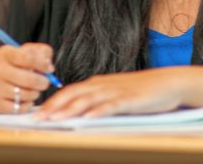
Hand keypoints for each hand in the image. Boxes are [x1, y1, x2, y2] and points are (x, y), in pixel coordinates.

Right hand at [0, 43, 53, 113]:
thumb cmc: (9, 68)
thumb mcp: (21, 53)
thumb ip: (39, 52)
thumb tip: (48, 64)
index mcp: (5, 53)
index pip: (28, 57)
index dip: (43, 64)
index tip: (49, 69)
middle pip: (30, 79)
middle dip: (43, 82)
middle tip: (44, 82)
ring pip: (27, 94)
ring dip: (35, 93)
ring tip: (32, 90)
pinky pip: (20, 107)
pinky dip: (27, 104)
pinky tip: (24, 99)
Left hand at [35, 68, 183, 119]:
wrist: (168, 83)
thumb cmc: (140, 91)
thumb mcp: (114, 94)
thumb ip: (97, 101)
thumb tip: (77, 113)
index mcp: (96, 84)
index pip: (68, 92)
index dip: (51, 102)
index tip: (35, 112)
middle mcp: (101, 85)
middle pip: (71, 95)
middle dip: (52, 107)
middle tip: (36, 118)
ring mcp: (115, 92)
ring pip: (86, 101)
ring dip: (68, 110)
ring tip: (53, 119)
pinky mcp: (129, 100)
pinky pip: (110, 106)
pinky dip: (97, 112)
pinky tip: (87, 119)